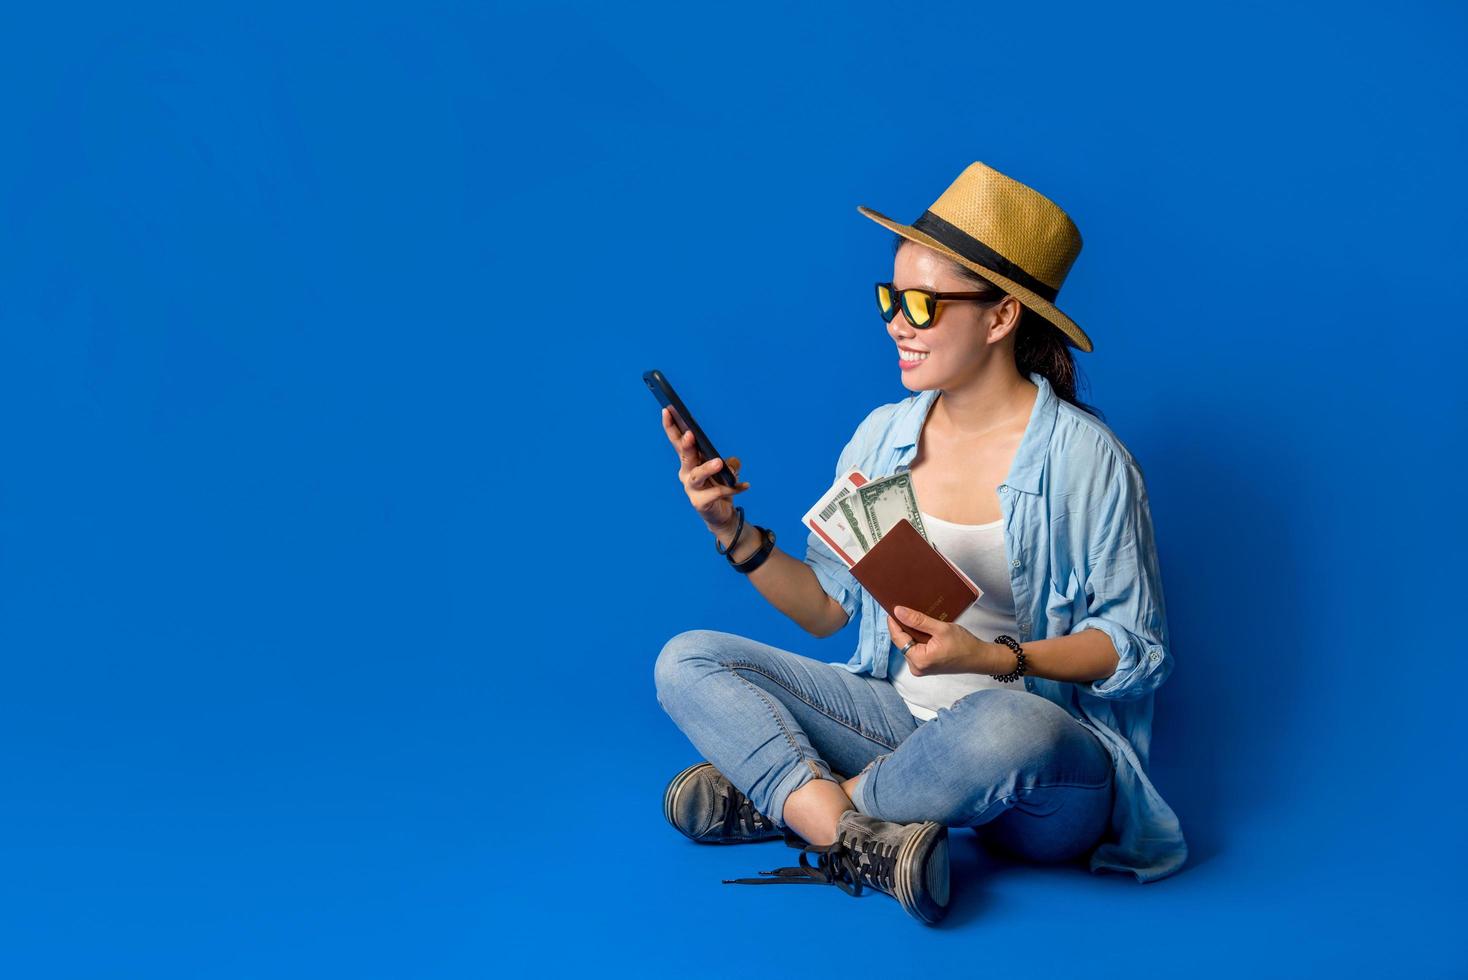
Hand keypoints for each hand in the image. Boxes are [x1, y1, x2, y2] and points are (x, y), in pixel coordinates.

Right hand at [661, 406, 750, 532]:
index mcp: (689, 461)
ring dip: (707, 468)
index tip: (667, 410)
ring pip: (696, 476)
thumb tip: (732, 462)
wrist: (722, 515)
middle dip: (686, 444)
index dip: (671, 426)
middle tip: (691, 433)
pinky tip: (745, 485)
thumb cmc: (720, 487)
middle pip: (684, 456)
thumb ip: (729, 463)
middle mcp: (686, 474)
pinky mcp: (699, 503)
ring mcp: (691, 489)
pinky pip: (717, 493)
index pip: (677, 441)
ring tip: (719, 462)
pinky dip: (732, 488)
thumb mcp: (726, 470)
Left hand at [888, 606, 1004, 675]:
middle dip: (903, 626)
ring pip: (908, 644)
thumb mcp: (940, 629)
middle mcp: (916, 667)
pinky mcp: (925, 665)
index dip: (893, 623)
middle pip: (902, 642)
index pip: (898, 639)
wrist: (978, 658)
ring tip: (915, 617)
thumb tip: (899, 612)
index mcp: (919, 660)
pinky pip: (915, 648)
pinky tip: (922, 628)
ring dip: (911, 632)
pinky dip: (917, 638)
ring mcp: (920, 668)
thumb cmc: (964, 645)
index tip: (891, 608)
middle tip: (904, 609)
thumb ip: (918, 621)